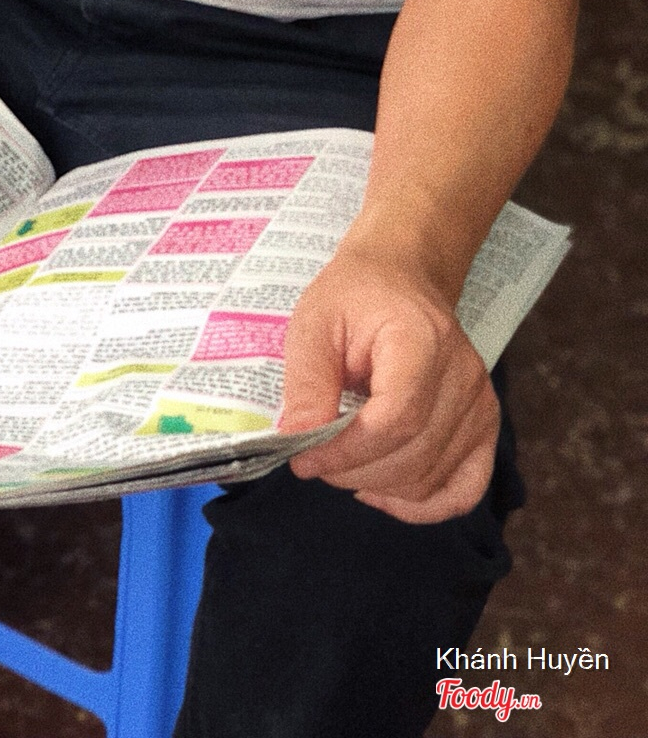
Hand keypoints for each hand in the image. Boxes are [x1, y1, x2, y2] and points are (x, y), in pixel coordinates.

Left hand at [278, 246, 499, 523]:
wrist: (401, 278)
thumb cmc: (355, 297)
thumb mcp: (314, 323)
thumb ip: (307, 383)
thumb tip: (298, 440)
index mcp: (421, 340)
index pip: (396, 419)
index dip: (347, 451)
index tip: (303, 459)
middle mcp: (462, 377)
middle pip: (414, 455)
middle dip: (353, 472)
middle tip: (313, 460)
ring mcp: (481, 405)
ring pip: (432, 478)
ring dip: (378, 487)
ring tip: (341, 465)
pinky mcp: (484, 426)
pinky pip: (463, 489)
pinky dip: (422, 505)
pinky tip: (383, 492)